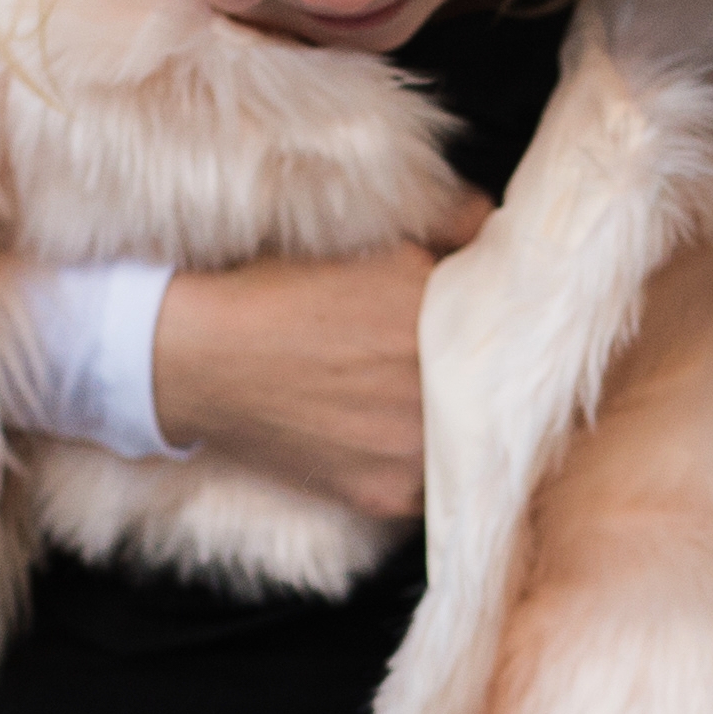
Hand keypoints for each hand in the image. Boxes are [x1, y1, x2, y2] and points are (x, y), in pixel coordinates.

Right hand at [146, 197, 489, 520]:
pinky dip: (423, 465)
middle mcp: (437, 382)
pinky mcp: (389, 493)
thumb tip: (497, 219)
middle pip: (496, 387)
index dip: (503, 327)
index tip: (490, 327)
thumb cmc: (277, 290)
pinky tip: (391, 440)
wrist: (199, 357)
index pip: (513, 324)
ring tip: (416, 404)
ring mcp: (415, 446)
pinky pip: (434, 486)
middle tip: (453, 367)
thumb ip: (451, 222)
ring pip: (471, 441)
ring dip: (458, 425)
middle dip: (482, 376)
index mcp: (440, 309)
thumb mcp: (370, 240)